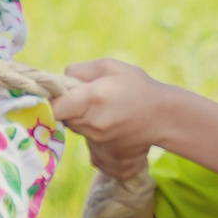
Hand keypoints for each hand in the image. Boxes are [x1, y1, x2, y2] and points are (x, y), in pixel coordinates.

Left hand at [48, 59, 172, 177]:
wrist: (164, 117)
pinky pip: (85, 137)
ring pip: (73, 127)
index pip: (54, 107)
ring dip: (78, 117)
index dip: (53, 99)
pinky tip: (106, 120)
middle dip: (67, 106)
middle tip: (85, 97)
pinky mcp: (102, 150)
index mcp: (92, 99)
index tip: (61, 91)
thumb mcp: (111, 66)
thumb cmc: (138, 87)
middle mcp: (91, 123)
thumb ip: (81, 70)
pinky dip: (89, 128)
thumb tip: (62, 79)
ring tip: (99, 107)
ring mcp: (97, 139)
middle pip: (61, 117)